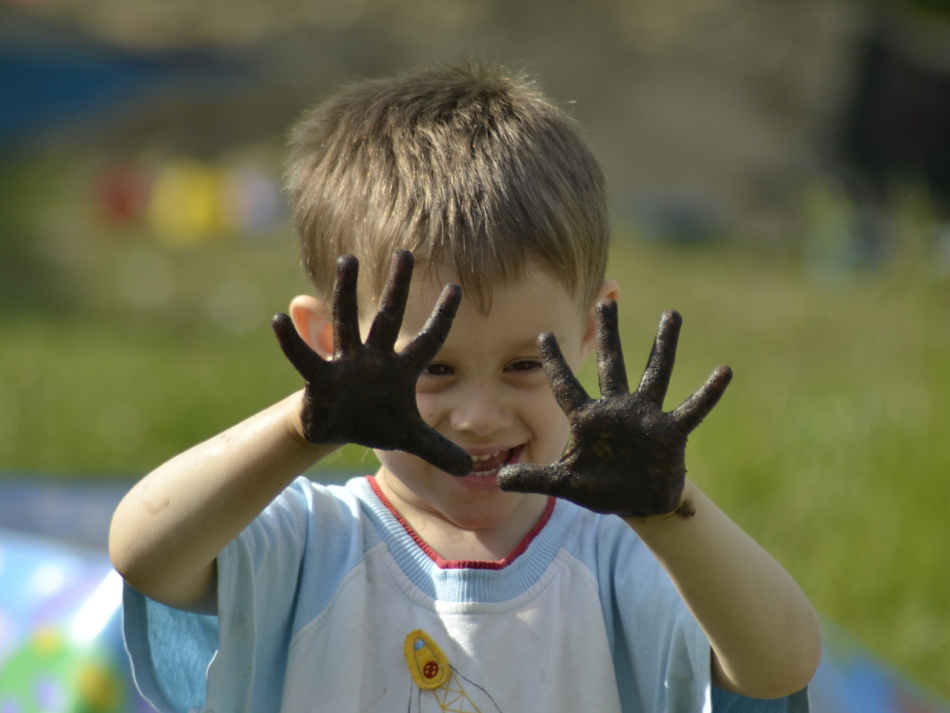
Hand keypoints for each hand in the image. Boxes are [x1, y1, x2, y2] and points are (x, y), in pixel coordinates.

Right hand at [272, 250, 472, 475]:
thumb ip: (439, 449)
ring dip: (347, 293)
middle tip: (405, 253)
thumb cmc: (375, 422)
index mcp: (401, 370)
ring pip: (347, 323)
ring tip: (348, 260)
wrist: (336, 430)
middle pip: (389, 318)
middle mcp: (375, 358)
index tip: (457, 288)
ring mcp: (346, 364)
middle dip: (397, 288)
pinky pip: (305, 358)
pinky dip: (291, 342)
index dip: (441, 317)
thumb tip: (469, 468)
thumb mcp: (410, 438)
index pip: (429, 341)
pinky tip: (278, 319)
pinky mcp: (320, 379)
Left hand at [497, 302, 731, 516]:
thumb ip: (534, 478)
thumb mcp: (565, 484)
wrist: (637, 502)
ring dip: (663, 345)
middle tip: (605, 301)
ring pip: (655, 373)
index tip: (542, 334)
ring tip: (670, 314)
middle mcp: (617, 409)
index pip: (566, 386)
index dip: (554, 363)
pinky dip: (708, 393)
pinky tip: (724, 371)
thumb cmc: (601, 487)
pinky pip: (692, 409)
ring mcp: (646, 417)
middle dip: (608, 334)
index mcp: (588, 418)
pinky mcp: (671, 432)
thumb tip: (498, 479)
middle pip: (612, 364)